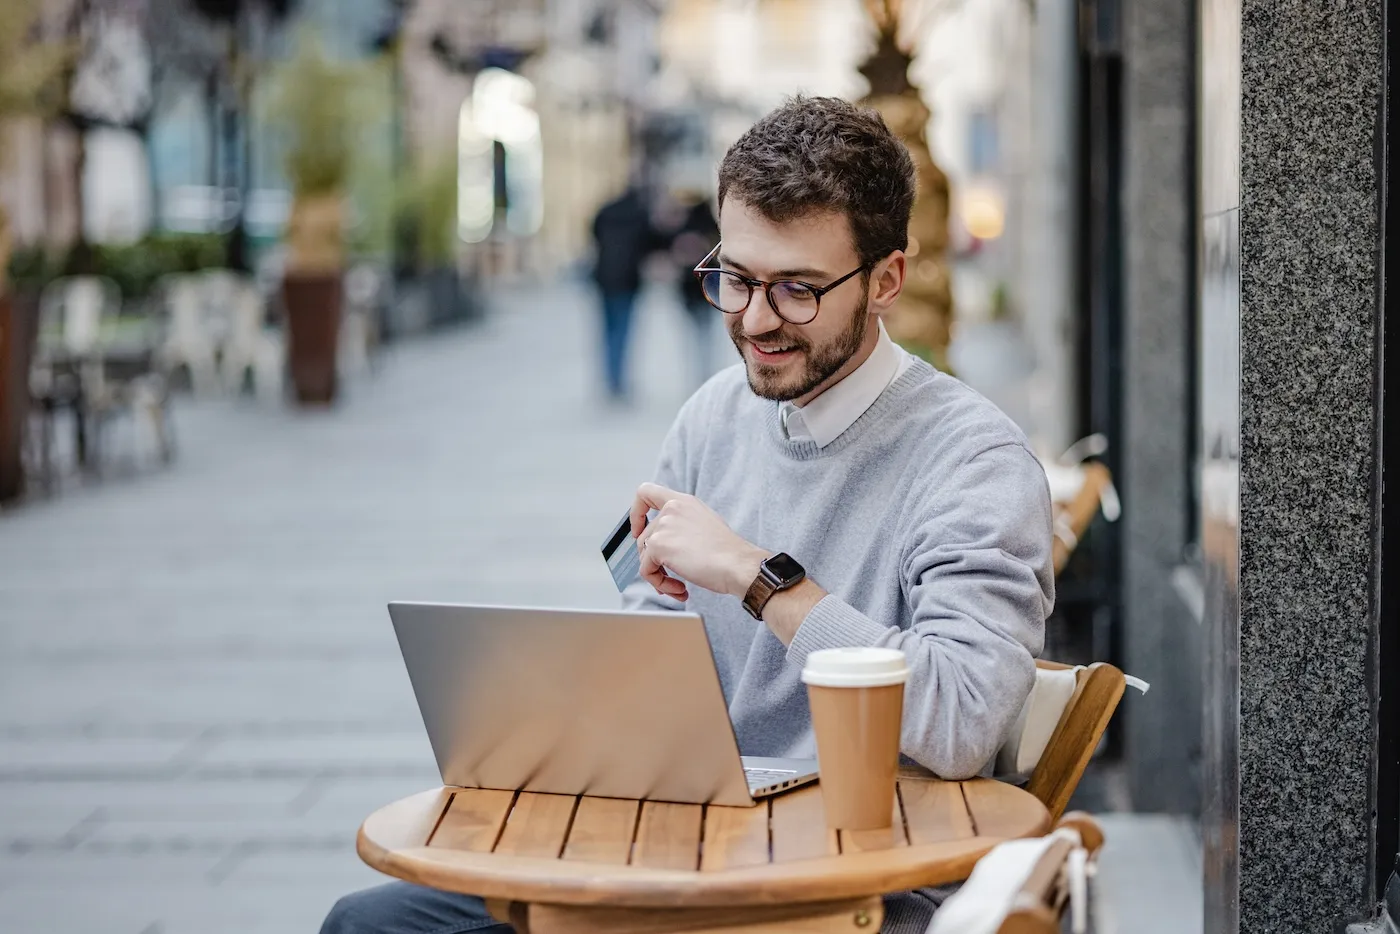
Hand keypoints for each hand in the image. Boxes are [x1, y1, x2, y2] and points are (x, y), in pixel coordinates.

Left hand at [629, 482, 766, 601]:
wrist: (737, 564)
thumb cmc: (729, 552)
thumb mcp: (705, 525)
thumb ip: (683, 526)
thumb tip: (667, 545)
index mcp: (683, 502)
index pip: (646, 492)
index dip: (637, 513)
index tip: (639, 530)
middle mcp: (671, 509)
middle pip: (643, 537)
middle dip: (654, 561)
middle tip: (672, 577)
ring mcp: (663, 526)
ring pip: (644, 557)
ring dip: (659, 576)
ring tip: (679, 587)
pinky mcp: (658, 545)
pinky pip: (647, 571)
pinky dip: (660, 584)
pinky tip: (680, 589)